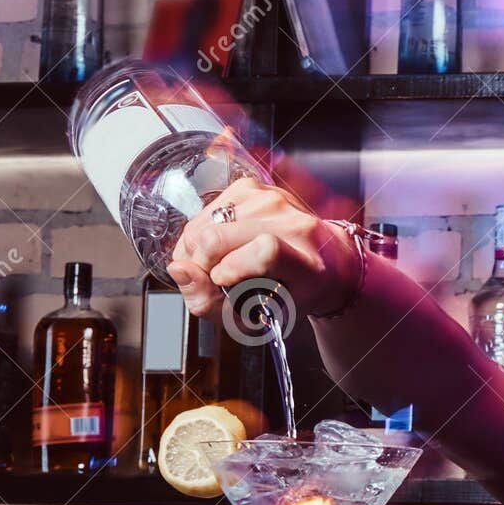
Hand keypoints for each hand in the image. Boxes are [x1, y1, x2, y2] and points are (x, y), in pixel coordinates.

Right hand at [166, 177, 360, 321]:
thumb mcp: (257, 317)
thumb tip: (179, 270)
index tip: (223, 282)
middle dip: (200, 265)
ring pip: (204, 224)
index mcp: (306, 263)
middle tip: (211, 280)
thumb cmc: (292, 292)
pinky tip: (220, 245)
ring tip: (216, 264)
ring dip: (197, 250)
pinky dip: (201, 232)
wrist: (325, 260)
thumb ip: (211, 302)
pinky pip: (205, 210)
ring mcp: (272, 201)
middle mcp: (292, 224)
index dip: (232, 268)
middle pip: (219, 236)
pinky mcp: (252, 188)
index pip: (265, 251)